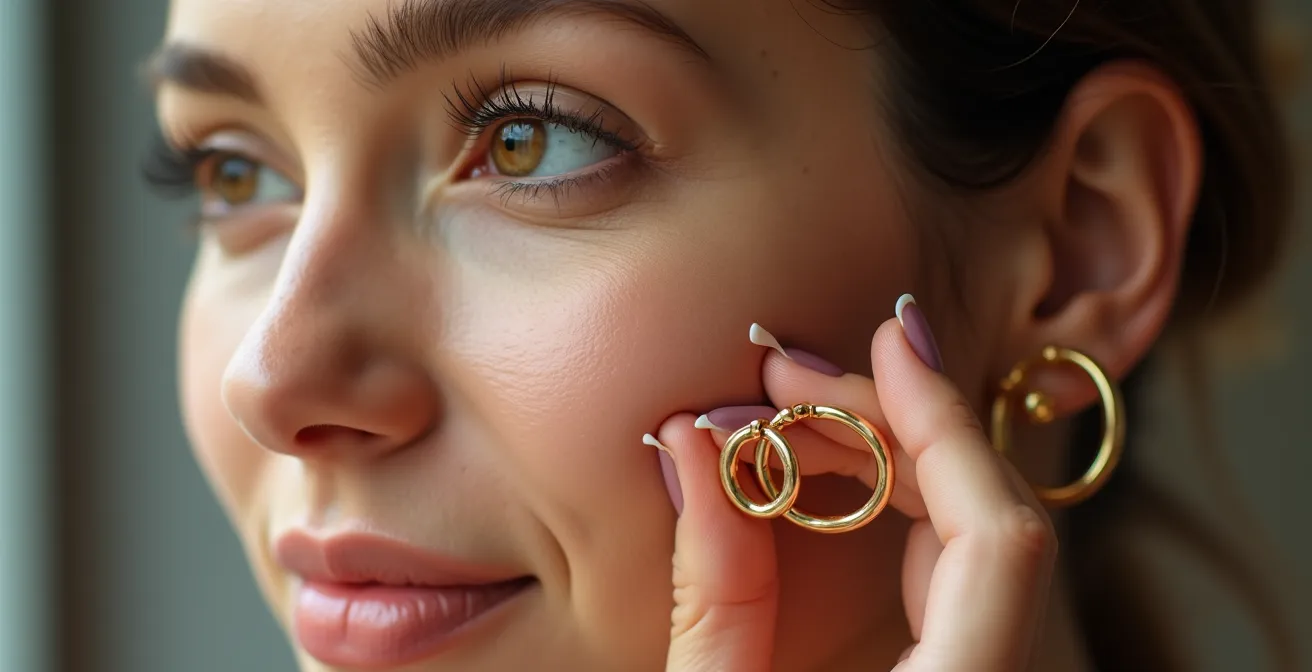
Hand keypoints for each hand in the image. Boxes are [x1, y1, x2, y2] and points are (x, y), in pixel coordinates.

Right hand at [651, 299, 1057, 670]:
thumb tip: (687, 442)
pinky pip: (957, 570)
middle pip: (986, 517)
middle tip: (785, 381)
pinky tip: (830, 469)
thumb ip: (716, 588)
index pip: (996, 536)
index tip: (891, 339)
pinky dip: (896, 507)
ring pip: (973, 536)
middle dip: (887, 429)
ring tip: (781, 422)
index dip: (945, 422)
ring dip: (881, 461)